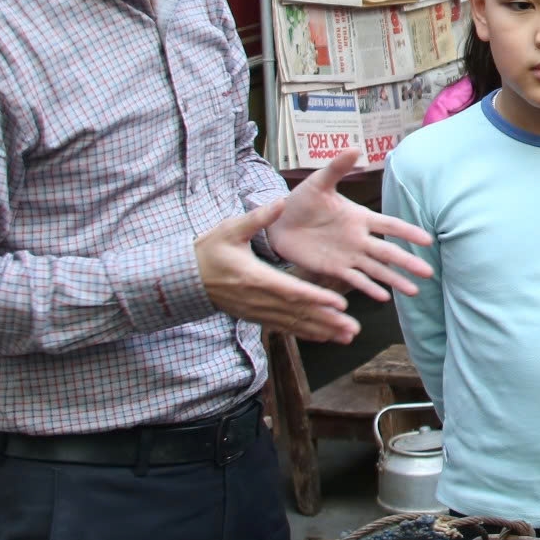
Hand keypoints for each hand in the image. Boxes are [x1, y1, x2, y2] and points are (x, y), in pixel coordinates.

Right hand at [197, 200, 358, 342]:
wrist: (186, 279)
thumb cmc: (209, 251)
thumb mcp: (230, 230)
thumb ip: (257, 219)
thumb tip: (280, 202)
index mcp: (255, 278)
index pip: (291, 291)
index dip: (316, 299)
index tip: (339, 303)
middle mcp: (259, 300)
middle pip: (298, 313)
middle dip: (327, 321)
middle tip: (353, 327)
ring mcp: (258, 312)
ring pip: (295, 324)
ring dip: (322, 331)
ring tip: (348, 335)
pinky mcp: (257, 317)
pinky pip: (285, 328)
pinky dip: (306, 333)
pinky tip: (326, 337)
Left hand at [267, 149, 433, 300]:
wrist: (277, 223)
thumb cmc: (301, 200)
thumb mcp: (318, 182)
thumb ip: (337, 168)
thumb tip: (354, 148)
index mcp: (359, 218)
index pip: (390, 225)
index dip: (408, 232)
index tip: (427, 240)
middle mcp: (359, 239)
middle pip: (389, 252)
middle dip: (408, 262)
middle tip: (429, 273)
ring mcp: (348, 256)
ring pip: (377, 270)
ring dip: (395, 280)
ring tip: (414, 292)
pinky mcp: (333, 269)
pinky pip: (354, 280)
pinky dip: (369, 289)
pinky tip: (384, 298)